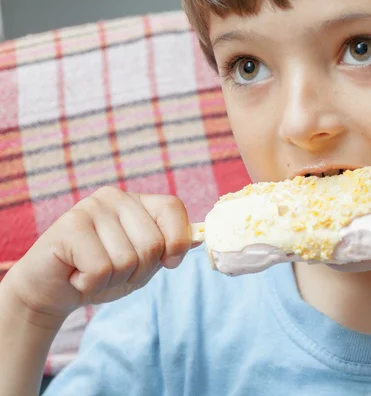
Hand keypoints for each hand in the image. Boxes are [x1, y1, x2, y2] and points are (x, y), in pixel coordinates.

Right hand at [3, 187, 192, 321]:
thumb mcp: (143, 263)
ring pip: (128, 260)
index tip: (168, 263)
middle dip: (138, 272)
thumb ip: (169, 248)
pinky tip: (76, 276)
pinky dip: (91, 284)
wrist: (50, 292)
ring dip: (113, 280)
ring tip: (91, 272)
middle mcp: (114, 197)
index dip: (177, 242)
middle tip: (113, 272)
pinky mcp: (69, 226)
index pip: (173, 208)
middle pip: (153, 243)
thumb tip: (201, 237)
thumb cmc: (100, 275)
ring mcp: (90, 207)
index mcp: (137, 202)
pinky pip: (102, 269)